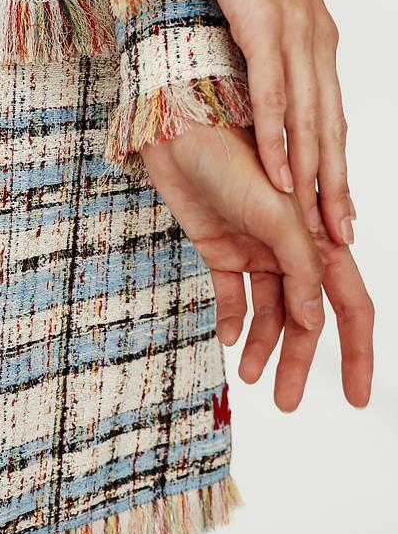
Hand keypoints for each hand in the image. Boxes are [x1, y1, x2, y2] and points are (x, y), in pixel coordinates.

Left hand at [140, 123, 373, 411]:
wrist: (177, 131)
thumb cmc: (231, 155)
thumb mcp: (274, 212)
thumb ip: (299, 267)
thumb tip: (313, 320)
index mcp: (317, 237)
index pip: (348, 302)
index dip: (357, 349)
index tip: (356, 395)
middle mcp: (291, 248)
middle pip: (306, 317)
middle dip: (300, 361)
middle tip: (286, 401)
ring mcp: (256, 251)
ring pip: (269, 313)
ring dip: (263, 346)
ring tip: (252, 378)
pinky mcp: (221, 250)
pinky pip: (234, 295)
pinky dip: (234, 319)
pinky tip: (231, 339)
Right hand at [196, 0, 355, 246]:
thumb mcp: (259, 15)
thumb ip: (266, 55)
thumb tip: (257, 91)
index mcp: (316, 41)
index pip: (331, 117)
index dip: (337, 168)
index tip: (340, 211)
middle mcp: (316, 43)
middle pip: (330, 128)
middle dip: (336, 187)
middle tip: (341, 236)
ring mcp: (294, 35)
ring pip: (308, 120)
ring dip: (311, 175)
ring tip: (312, 222)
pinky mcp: (265, 26)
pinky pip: (274, 94)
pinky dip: (278, 138)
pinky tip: (278, 173)